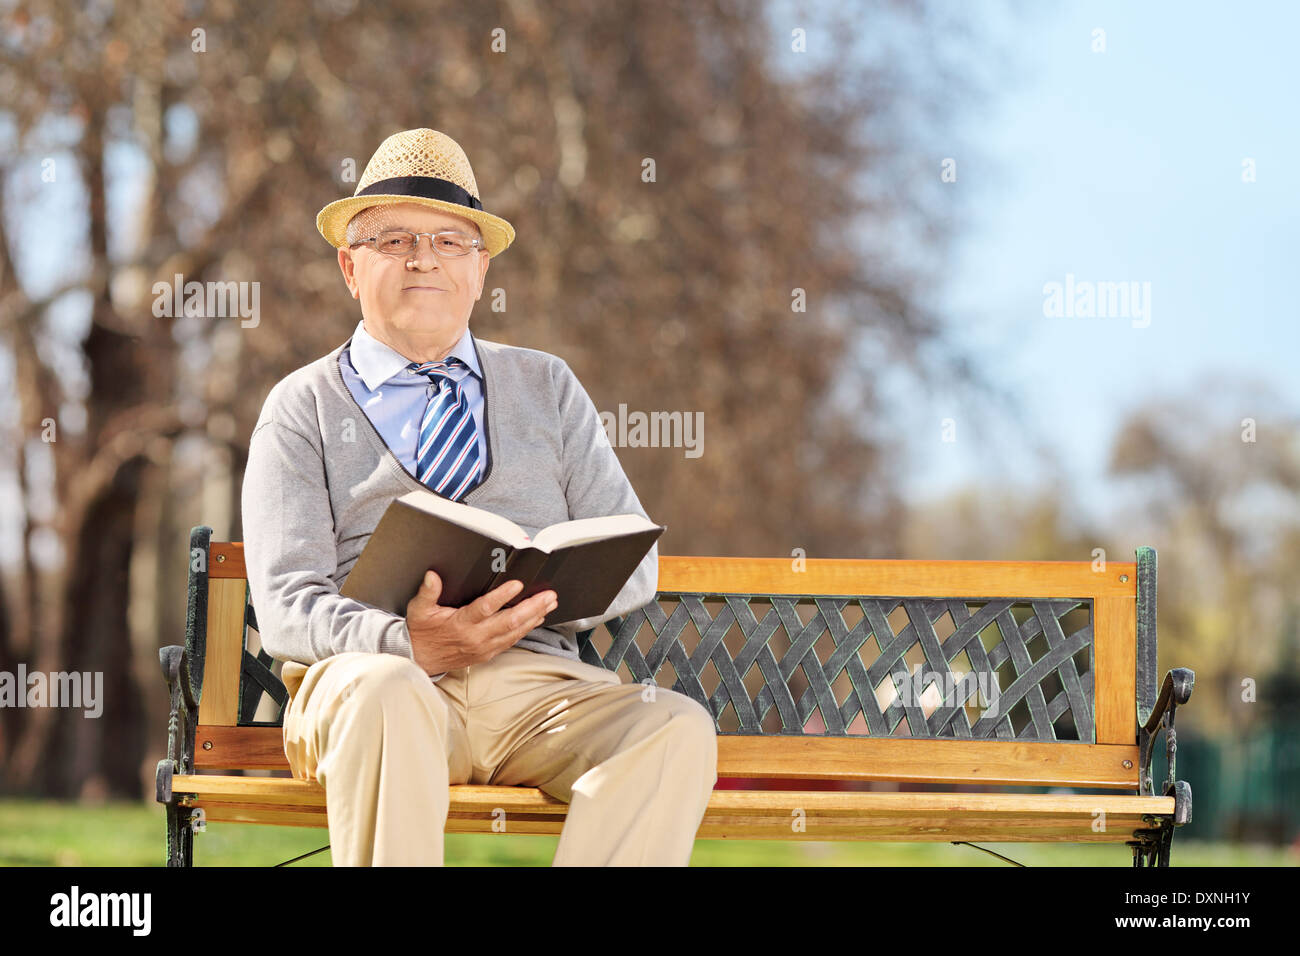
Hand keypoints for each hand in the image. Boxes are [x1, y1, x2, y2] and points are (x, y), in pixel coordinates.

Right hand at [405, 571, 557, 674]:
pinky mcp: (488, 653)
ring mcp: (484, 647)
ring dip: (535, 617)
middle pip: (510, 621)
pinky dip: (527, 628)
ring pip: (515, 632)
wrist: (420, 659)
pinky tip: (537, 618)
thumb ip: (427, 592)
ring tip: (550, 603)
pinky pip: (512, 640)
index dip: (502, 596)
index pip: (485, 608)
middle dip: (532, 606)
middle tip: (549, 595)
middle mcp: (476, 637)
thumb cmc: (422, 632)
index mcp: (461, 624)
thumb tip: (432, 576)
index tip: (518, 584)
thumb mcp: (418, 610)